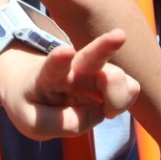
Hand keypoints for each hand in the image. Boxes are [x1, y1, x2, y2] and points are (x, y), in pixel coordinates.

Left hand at [0, 29, 138, 139]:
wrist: (36, 89)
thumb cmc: (33, 103)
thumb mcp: (32, 123)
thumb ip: (61, 124)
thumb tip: (99, 114)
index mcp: (47, 75)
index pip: (53, 67)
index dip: (60, 59)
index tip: (65, 51)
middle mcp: (74, 69)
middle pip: (91, 56)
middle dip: (105, 45)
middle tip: (119, 35)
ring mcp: (94, 72)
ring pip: (117, 77)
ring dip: (119, 96)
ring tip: (108, 111)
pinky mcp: (110, 81)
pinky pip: (128, 89)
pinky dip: (123, 102)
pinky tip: (109, 109)